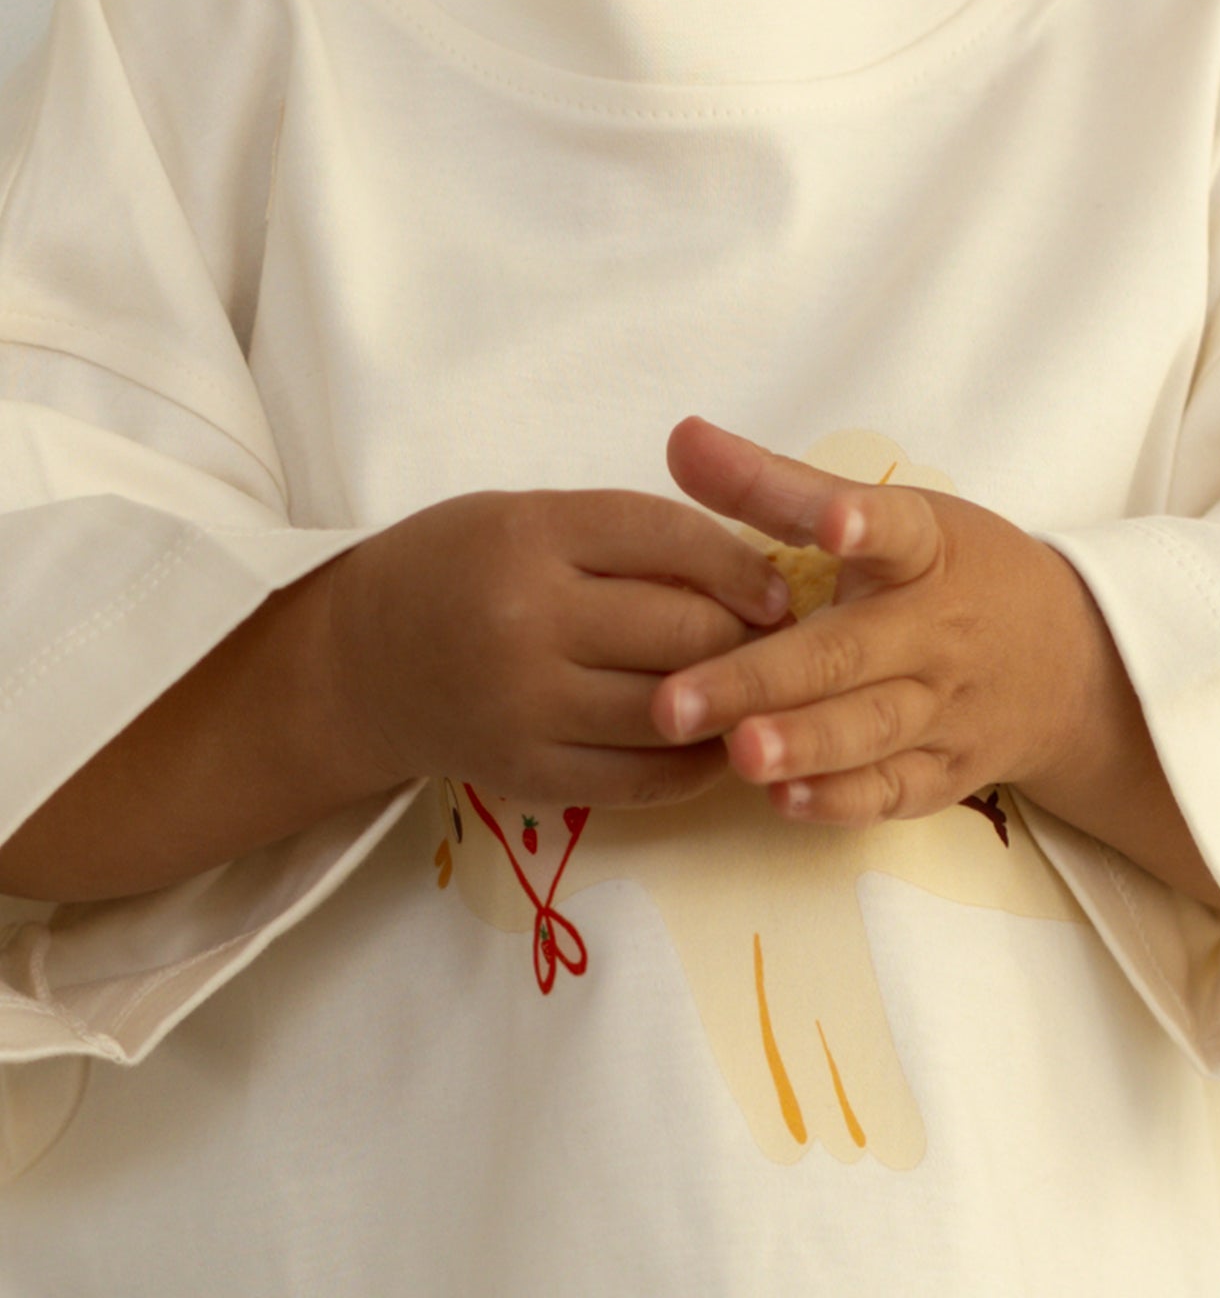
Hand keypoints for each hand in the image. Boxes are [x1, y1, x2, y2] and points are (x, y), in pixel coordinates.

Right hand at [324, 484, 790, 806]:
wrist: (361, 665)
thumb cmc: (458, 573)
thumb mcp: (527, 518)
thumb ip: (627, 539)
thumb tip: (754, 578)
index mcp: (529, 536)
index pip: (668, 540)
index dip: (741, 566)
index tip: (777, 590)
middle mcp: (526, 622)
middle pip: (683, 633)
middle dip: (748, 640)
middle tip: (780, 647)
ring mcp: (526, 708)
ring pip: (673, 712)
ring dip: (733, 708)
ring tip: (755, 697)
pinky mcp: (530, 775)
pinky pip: (645, 779)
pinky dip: (696, 765)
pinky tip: (715, 745)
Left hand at [651, 416, 1111, 825]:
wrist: (1065, 666)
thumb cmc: (950, 577)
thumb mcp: (890, 517)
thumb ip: (777, 486)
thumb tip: (679, 440)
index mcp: (926, 553)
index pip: (901, 532)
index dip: (866, 524)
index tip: (833, 520)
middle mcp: (938, 634)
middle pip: (849, 655)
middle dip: (761, 679)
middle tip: (675, 701)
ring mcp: (946, 709)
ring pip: (869, 730)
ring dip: (802, 744)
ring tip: (736, 753)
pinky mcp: (947, 772)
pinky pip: (894, 790)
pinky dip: (842, 799)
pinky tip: (782, 800)